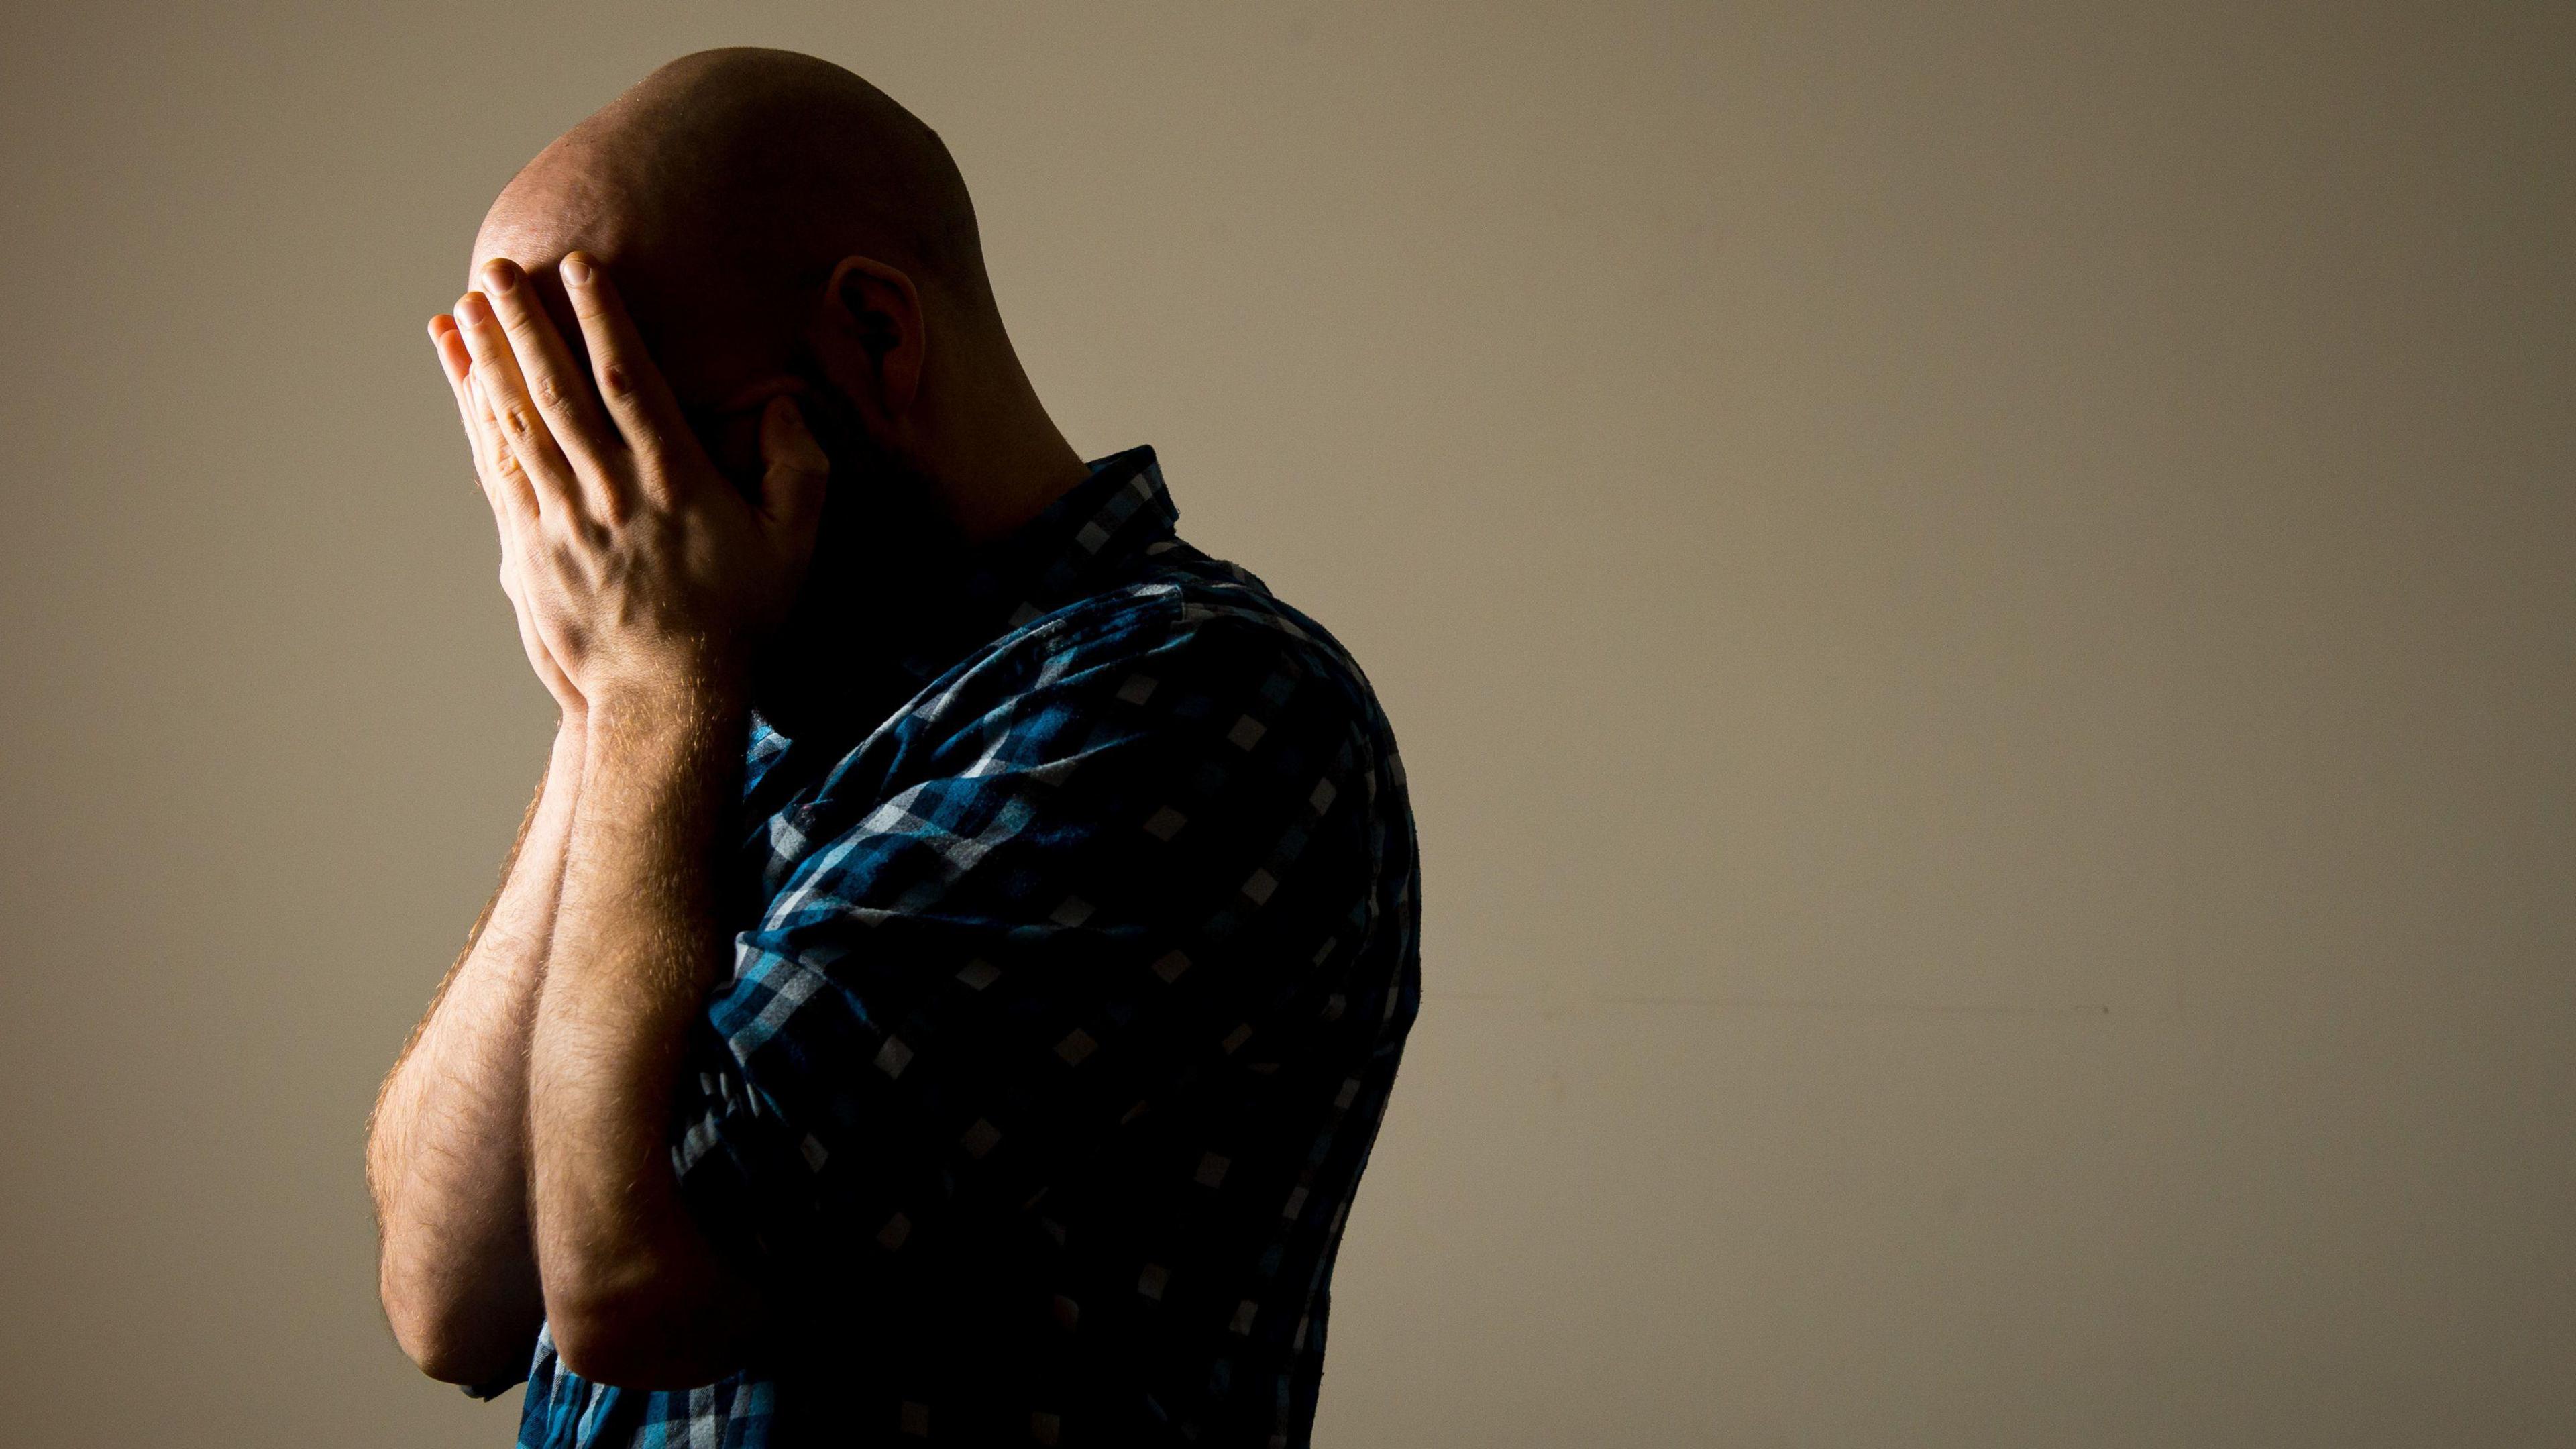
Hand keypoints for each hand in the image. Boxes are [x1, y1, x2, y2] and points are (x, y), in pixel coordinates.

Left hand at [437, 252, 829, 715]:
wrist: (666, 700)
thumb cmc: (739, 620)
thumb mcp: (794, 547)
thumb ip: (800, 472)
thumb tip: (785, 410)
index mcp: (676, 483)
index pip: (631, 383)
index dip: (604, 319)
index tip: (580, 267)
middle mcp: (612, 494)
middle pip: (559, 390)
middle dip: (527, 323)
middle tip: (499, 266)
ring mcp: (564, 522)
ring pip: (517, 423)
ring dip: (490, 359)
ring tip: (468, 304)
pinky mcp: (529, 549)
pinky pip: (497, 468)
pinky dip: (475, 417)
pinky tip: (464, 380)